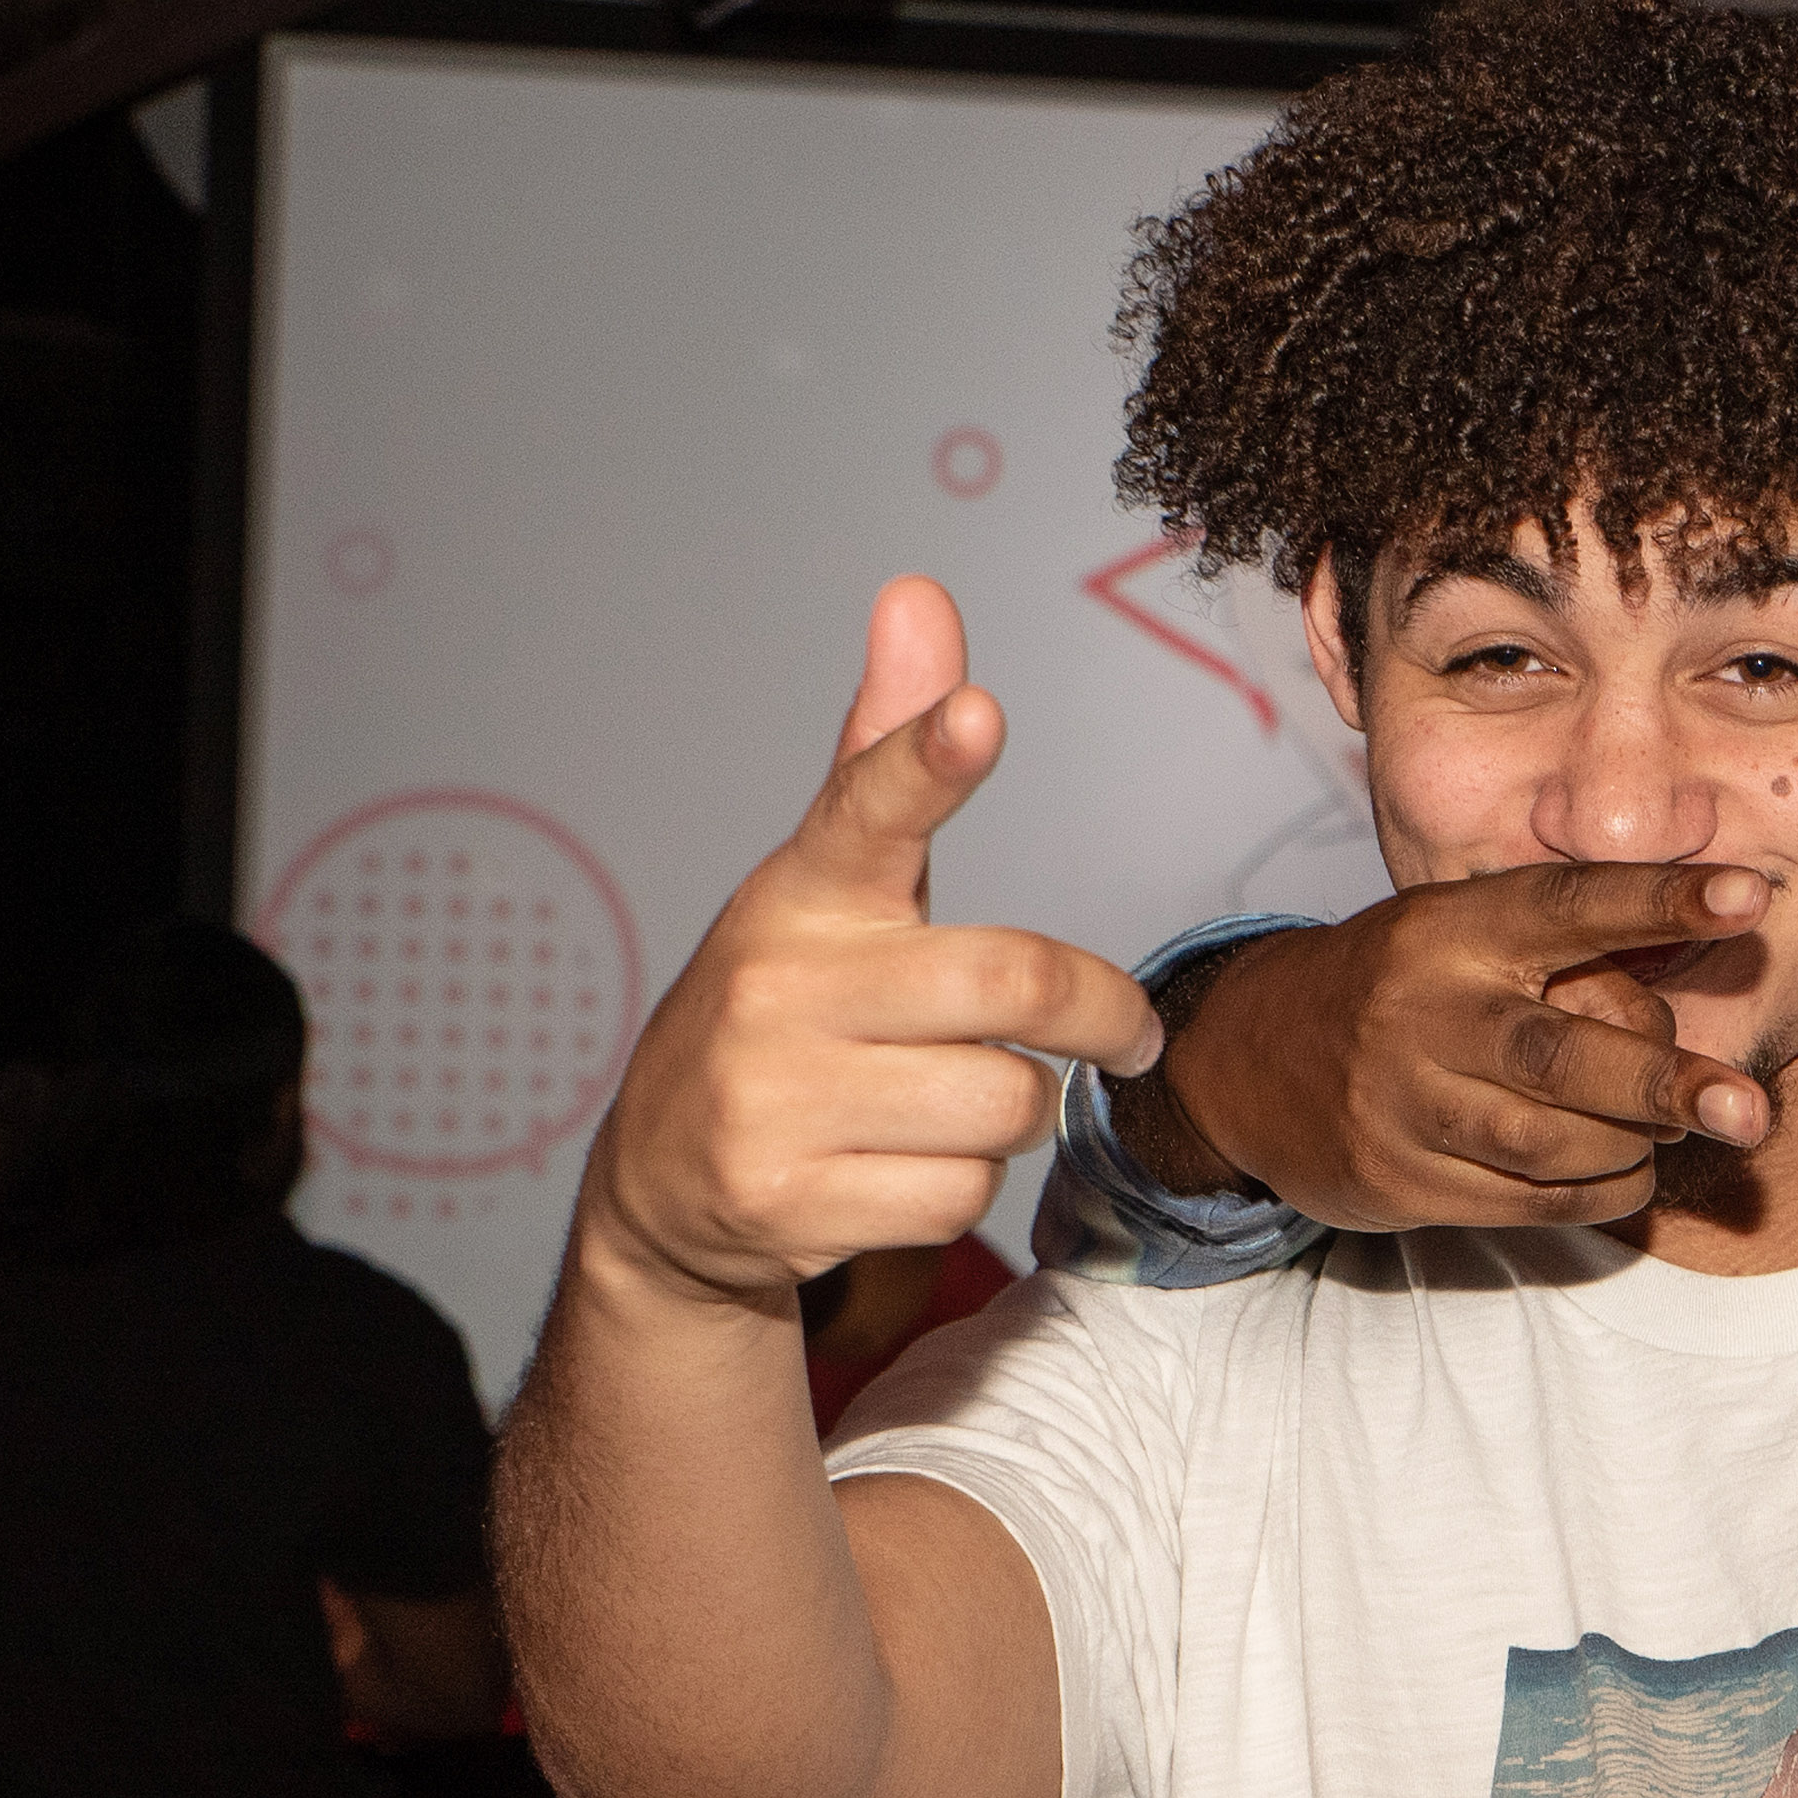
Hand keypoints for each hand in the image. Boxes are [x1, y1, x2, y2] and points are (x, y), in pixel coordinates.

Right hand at [574, 579, 1163, 1321]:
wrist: (669, 1183)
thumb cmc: (787, 1013)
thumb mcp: (827, 882)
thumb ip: (888, 755)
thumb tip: (921, 598)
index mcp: (802, 894)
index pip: (866, 808)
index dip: (925, 761)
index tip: (976, 718)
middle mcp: (777, 986)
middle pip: (1010, 987)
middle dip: (1100, 1016)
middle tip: (1127, 1031)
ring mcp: (772, 1097)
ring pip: (1002, 1104)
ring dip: (1012, 1113)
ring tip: (944, 1104)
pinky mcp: (783, 1199)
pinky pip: (960, 1195)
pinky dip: (958, 1190)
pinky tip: (894, 1170)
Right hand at [1122, 859, 1777, 1227]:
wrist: (1251, 1060)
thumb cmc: (1409, 989)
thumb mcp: (1469, 937)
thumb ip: (1576, 964)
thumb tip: (1700, 1020)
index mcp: (1453, 929)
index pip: (1569, 906)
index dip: (1661, 901)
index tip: (1750, 899)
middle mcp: (1424, 1011)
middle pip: (1566, 1058)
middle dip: (1667, 1086)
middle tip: (1750, 1111)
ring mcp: (1403, 1103)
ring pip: (1556, 1145)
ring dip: (1632, 1146)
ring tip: (1661, 1131)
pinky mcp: (1398, 1180)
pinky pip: (1532, 1202)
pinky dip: (1601, 1192)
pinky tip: (1621, 1172)